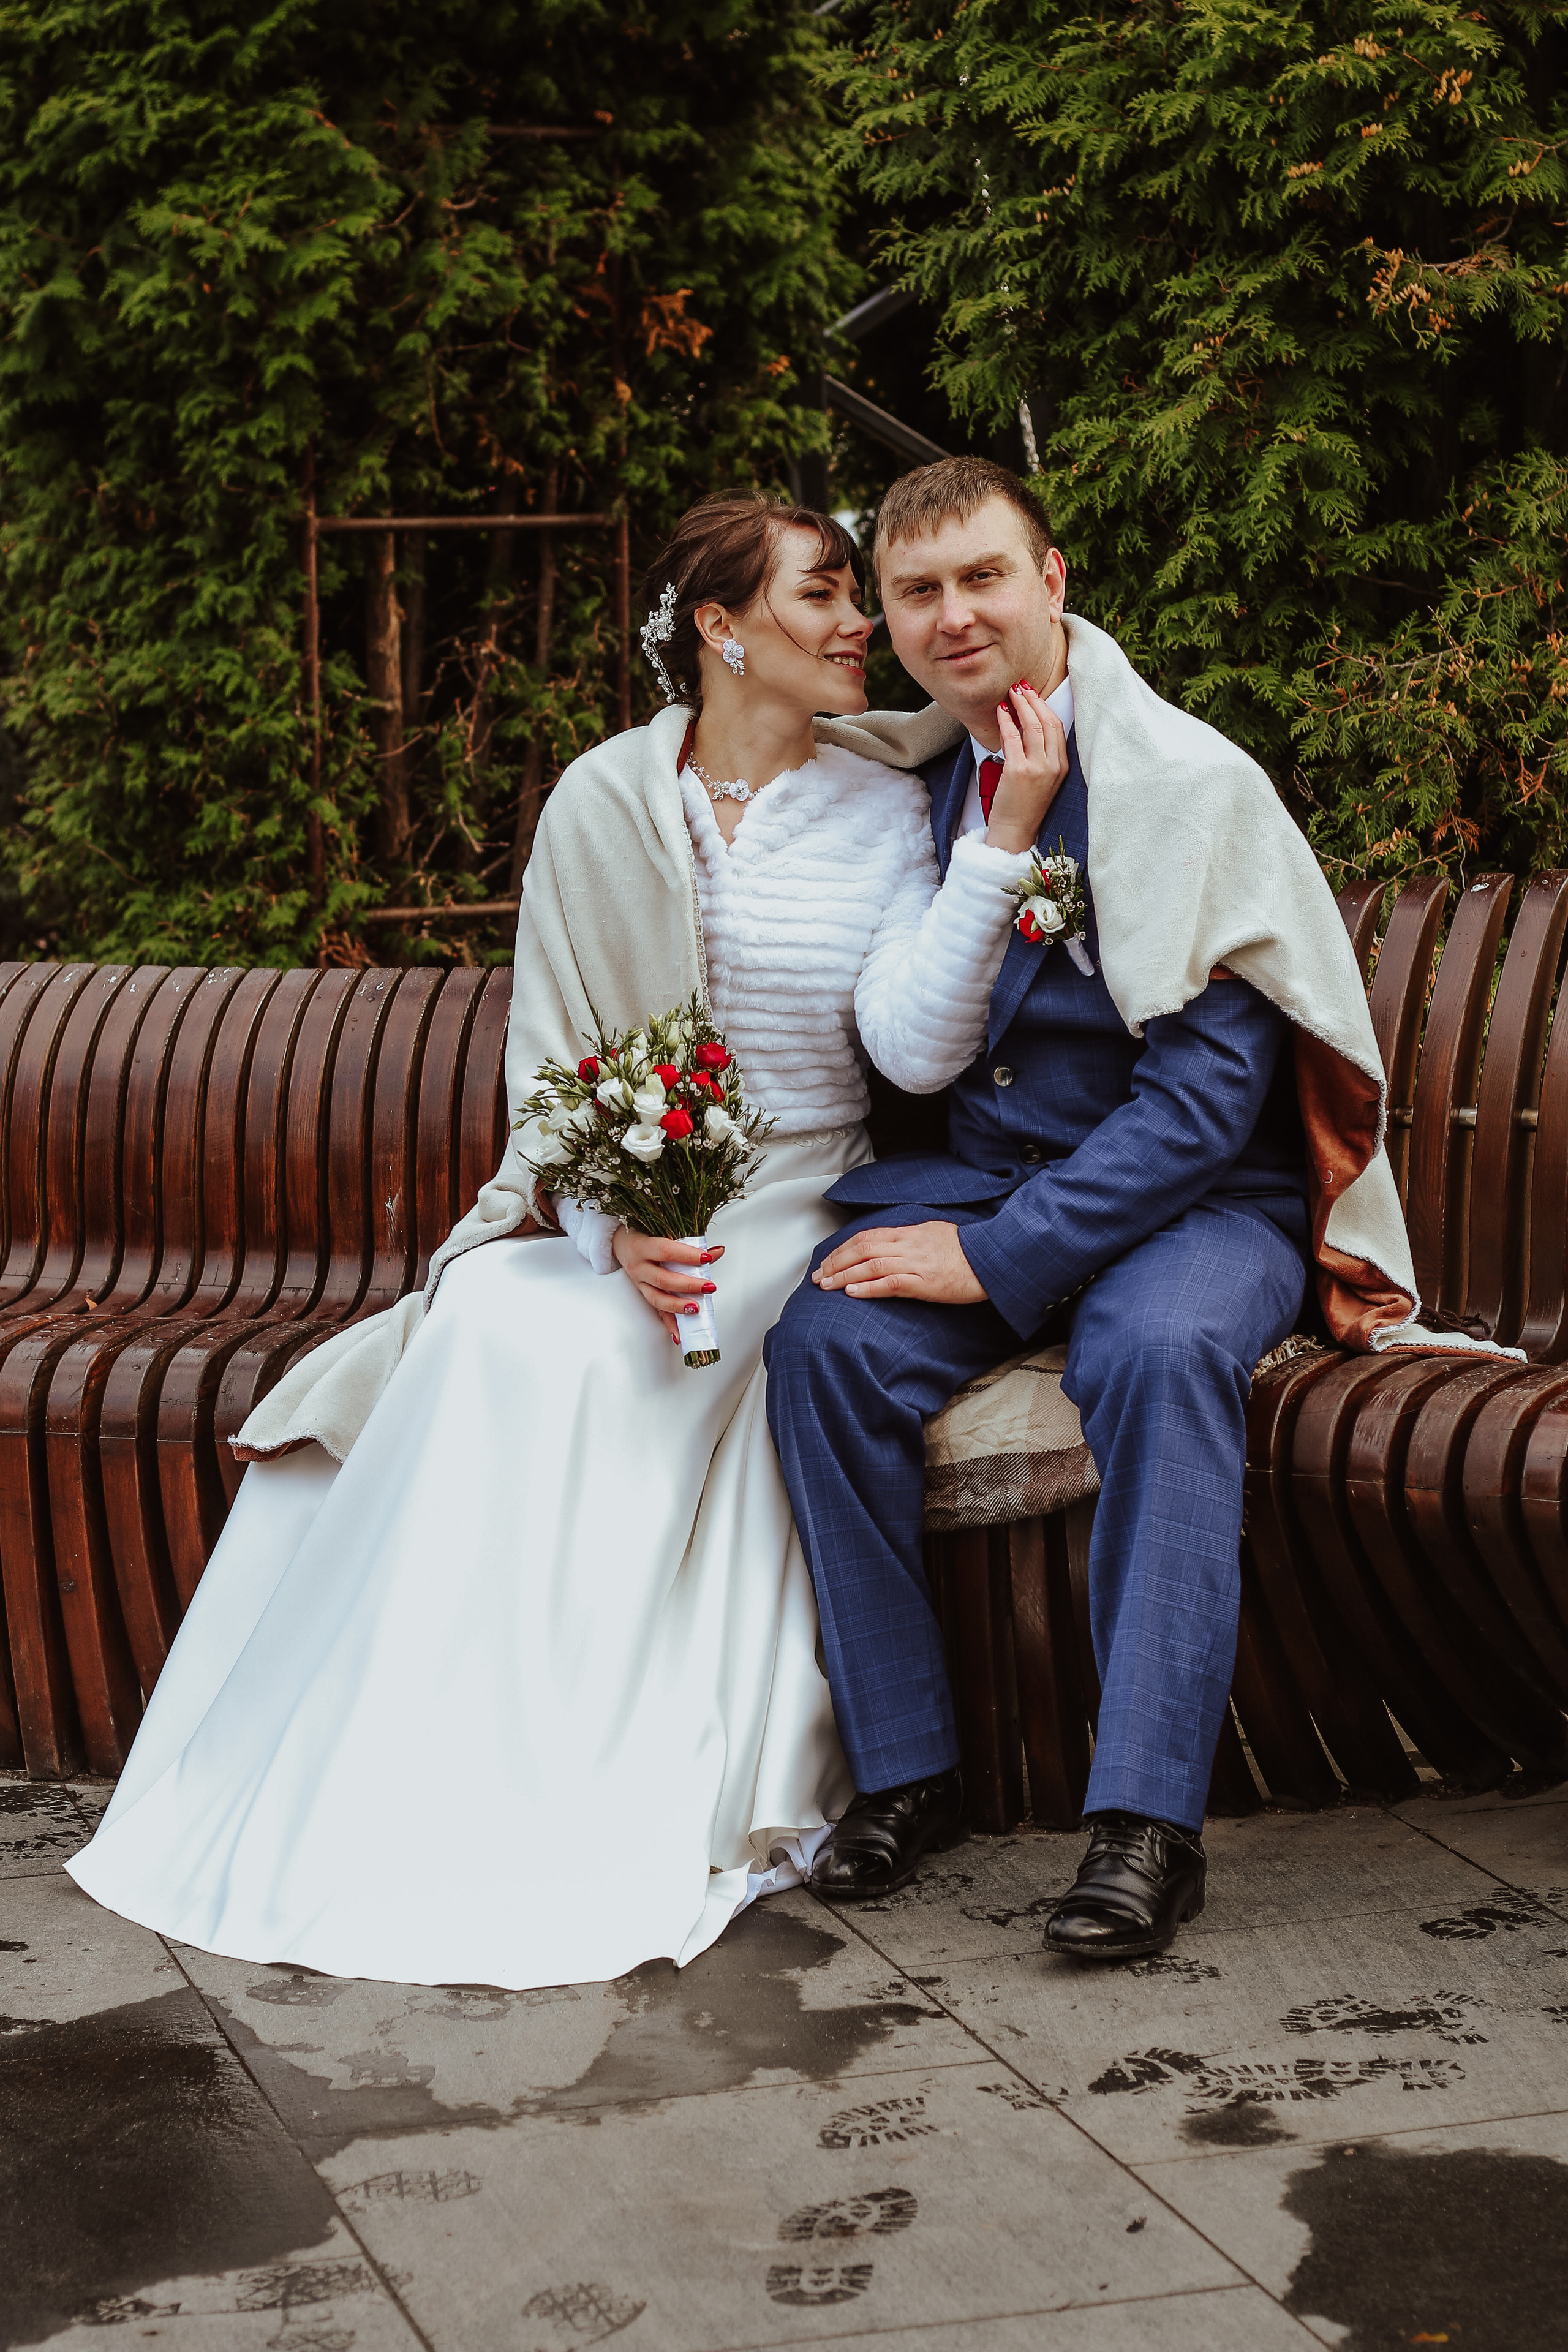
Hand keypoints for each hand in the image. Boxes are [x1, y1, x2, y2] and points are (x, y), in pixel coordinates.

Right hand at [613, 1227, 724, 1343]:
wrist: (620, 1244)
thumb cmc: (643, 1236)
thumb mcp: (663, 1234)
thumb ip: (690, 1243)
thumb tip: (717, 1251)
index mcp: (642, 1246)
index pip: (666, 1251)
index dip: (687, 1255)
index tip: (706, 1258)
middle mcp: (638, 1267)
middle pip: (663, 1279)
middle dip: (688, 1285)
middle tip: (708, 1286)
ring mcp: (640, 1283)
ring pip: (658, 1299)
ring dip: (678, 1306)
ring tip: (695, 1308)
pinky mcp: (644, 1294)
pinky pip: (657, 1312)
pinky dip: (670, 1324)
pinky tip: (679, 1334)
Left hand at [811, 1222, 987, 1303]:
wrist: (991, 1260)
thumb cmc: (966, 1251)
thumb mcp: (935, 1234)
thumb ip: (910, 1238)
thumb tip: (889, 1244)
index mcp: (909, 1232)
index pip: (867, 1236)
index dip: (843, 1248)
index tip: (828, 1260)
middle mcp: (908, 1245)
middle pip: (862, 1248)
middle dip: (836, 1262)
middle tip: (818, 1275)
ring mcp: (916, 1263)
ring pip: (871, 1265)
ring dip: (844, 1275)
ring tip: (826, 1285)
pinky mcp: (925, 1283)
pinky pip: (890, 1284)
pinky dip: (868, 1288)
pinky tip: (851, 1293)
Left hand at [987, 683, 1068, 853]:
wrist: (1015, 830)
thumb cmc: (1024, 805)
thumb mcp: (1041, 778)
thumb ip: (1039, 754)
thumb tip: (1024, 725)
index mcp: (1062, 766)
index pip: (1057, 727)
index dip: (1045, 707)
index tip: (1033, 694)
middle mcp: (1053, 765)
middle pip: (1047, 722)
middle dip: (1033, 700)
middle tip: (1021, 687)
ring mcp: (1037, 768)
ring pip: (1032, 726)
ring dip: (1020, 705)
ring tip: (1010, 693)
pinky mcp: (1018, 771)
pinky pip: (1013, 738)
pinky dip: (1006, 721)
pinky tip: (1000, 711)